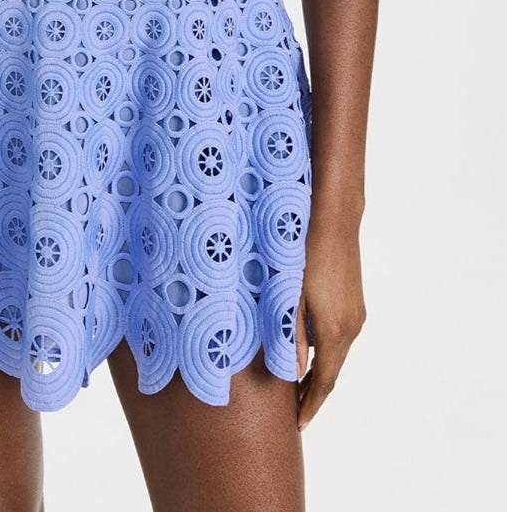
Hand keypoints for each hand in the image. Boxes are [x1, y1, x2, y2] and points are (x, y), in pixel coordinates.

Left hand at [294, 204, 366, 430]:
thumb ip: (291, 336)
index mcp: (335, 331)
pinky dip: (325, 352)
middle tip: (294, 411)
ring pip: (336, 354)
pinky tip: (309, 349)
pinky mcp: (356, 304)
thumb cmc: (306, 255)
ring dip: (320, 372)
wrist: (335, 221)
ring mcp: (356, 315)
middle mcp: (351, 328)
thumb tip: (293, 373)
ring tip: (296, 385)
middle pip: (332, 372)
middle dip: (314, 393)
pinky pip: (340, 338)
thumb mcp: (292, 296)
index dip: (311, 405)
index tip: (298, 425)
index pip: (324, 382)